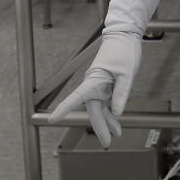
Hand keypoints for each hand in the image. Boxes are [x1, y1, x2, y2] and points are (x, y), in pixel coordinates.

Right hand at [48, 32, 141, 147]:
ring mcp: (99, 86)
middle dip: (99, 127)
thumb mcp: (126, 72)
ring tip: (116, 134)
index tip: (53, 119)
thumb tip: (118, 112)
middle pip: (93, 110)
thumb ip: (122, 92)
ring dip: (107, 122)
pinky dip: (111, 113)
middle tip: (106, 142)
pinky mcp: (105, 86)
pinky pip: (106, 103)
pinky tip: (116, 122)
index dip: (64, 108)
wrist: (125, 36)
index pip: (77, 97)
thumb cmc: (123, 50)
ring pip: (100, 109)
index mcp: (94, 80)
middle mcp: (93, 84)